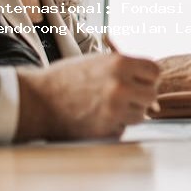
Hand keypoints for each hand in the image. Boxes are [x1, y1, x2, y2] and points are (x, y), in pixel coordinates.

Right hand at [15, 53, 159, 140]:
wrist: (35, 100)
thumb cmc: (65, 78)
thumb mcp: (97, 61)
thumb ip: (125, 68)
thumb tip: (151, 78)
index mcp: (120, 63)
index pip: (155, 72)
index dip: (147, 77)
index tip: (138, 81)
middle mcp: (121, 86)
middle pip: (151, 95)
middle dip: (141, 96)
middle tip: (126, 97)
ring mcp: (114, 109)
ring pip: (140, 114)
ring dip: (129, 112)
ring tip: (108, 107)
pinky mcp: (105, 129)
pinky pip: (124, 128)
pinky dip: (115, 126)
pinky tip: (98, 118)